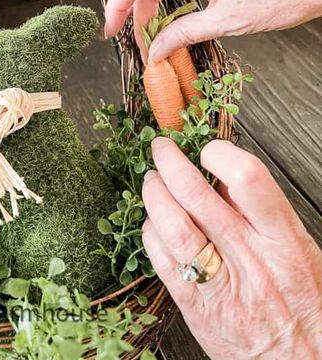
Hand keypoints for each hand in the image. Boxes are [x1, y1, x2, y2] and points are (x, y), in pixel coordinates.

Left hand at [142, 138, 321, 359]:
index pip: (247, 179)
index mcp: (282, 240)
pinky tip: (153, 223)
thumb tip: (221, 174)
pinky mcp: (196, 308)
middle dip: (171, 163)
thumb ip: (262, 213)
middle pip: (197, 196)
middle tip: (162, 149)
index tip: (207, 149)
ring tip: (151, 181)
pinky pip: (162, 261)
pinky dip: (151, 233)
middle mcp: (250, 259)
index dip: (220, 154)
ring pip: (174, 226)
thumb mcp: (298, 250)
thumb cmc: (305, 304)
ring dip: (154, 195)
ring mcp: (220, 285)